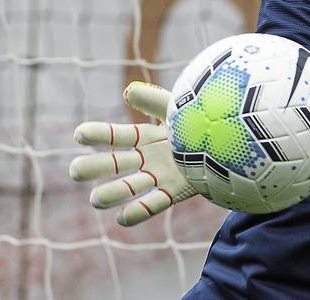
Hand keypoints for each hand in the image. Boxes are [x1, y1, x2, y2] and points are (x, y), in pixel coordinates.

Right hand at [69, 81, 197, 225]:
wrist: (234, 142)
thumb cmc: (206, 119)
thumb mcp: (178, 107)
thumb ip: (154, 101)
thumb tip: (128, 92)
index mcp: (146, 136)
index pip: (115, 136)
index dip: (97, 134)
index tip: (79, 134)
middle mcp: (148, 158)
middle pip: (115, 164)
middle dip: (93, 167)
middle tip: (76, 171)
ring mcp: (159, 176)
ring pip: (129, 187)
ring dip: (111, 194)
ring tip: (96, 199)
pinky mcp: (174, 192)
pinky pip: (153, 205)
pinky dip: (138, 212)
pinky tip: (122, 217)